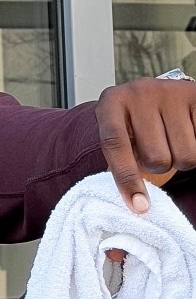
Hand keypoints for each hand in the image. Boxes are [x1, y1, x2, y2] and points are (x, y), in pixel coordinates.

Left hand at [96, 78, 195, 212]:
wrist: (157, 95)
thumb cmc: (135, 125)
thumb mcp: (120, 137)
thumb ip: (121, 163)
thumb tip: (137, 205)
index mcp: (112, 103)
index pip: (115, 144)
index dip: (126, 179)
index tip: (139, 207)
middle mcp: (139, 92)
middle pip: (157, 158)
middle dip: (159, 166)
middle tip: (157, 149)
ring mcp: (170, 92)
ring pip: (185, 155)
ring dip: (181, 158)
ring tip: (172, 140)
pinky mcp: (195, 95)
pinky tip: (188, 133)